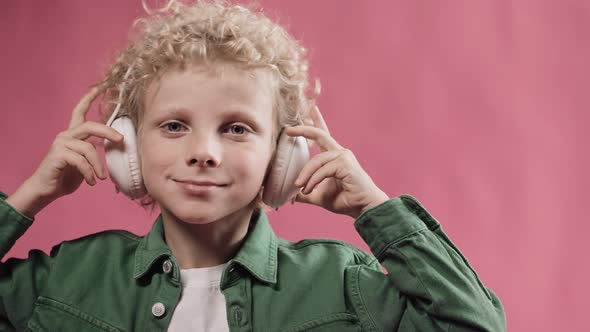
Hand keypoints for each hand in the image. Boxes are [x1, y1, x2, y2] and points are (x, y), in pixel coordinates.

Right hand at [24, 87, 123, 201]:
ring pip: (88, 148)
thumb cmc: (67, 175)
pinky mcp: (57, 154)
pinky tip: (91, 181)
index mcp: (73, 135)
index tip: (100, 86)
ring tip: (101, 178)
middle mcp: (66, 135)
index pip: (80, 111)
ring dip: (97, 165)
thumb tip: (117, 147)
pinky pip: (80, 161)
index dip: (89, 98)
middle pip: (90, 126)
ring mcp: (60, 144)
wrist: (46, 190)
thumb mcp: (86, 162)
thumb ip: (95, 152)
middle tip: (121, 140)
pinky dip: (89, 172)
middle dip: (107, 131)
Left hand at [285, 106, 389, 218]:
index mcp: (333, 157)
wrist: (363, 207)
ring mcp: (343, 157)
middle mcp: (339, 153)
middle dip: (304, 129)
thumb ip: (305, 193)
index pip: (322, 136)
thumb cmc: (345, 200)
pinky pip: (323, 170)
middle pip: (320, 134)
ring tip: (299, 187)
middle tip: (288, 130)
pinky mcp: (346, 164)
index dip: (313, 124)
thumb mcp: (319, 196)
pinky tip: (307, 190)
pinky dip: (313, 180)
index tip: (302, 117)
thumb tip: (290, 196)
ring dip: (305, 174)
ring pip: (317, 160)